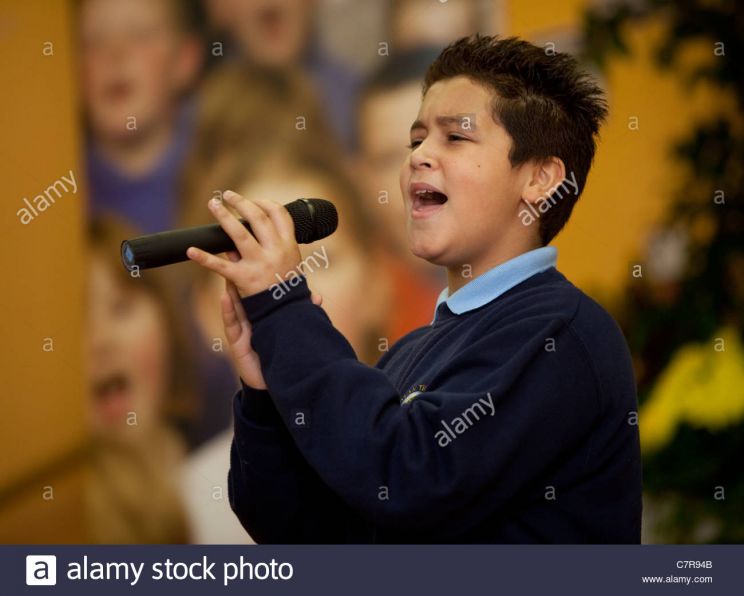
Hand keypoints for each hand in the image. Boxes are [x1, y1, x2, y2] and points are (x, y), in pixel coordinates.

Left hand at [186, 190, 302, 298]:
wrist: (287, 315)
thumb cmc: (288, 289)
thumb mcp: (293, 265)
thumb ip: (279, 245)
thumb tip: (263, 226)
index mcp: (289, 246)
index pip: (280, 215)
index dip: (266, 203)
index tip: (255, 201)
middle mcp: (275, 251)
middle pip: (258, 218)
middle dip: (241, 203)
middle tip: (228, 194)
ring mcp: (259, 264)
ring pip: (239, 234)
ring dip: (224, 216)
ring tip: (213, 204)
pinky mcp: (243, 278)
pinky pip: (220, 266)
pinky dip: (204, 258)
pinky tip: (191, 251)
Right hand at [217, 251, 322, 390]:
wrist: (274, 383)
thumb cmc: (282, 355)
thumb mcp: (292, 332)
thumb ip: (303, 313)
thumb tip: (318, 297)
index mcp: (266, 314)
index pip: (260, 289)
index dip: (257, 271)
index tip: (257, 252)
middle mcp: (252, 319)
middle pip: (244, 291)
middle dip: (239, 271)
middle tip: (235, 250)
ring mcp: (243, 330)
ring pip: (235, 304)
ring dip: (230, 286)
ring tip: (227, 267)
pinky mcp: (237, 344)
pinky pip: (231, 324)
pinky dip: (228, 311)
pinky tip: (225, 298)